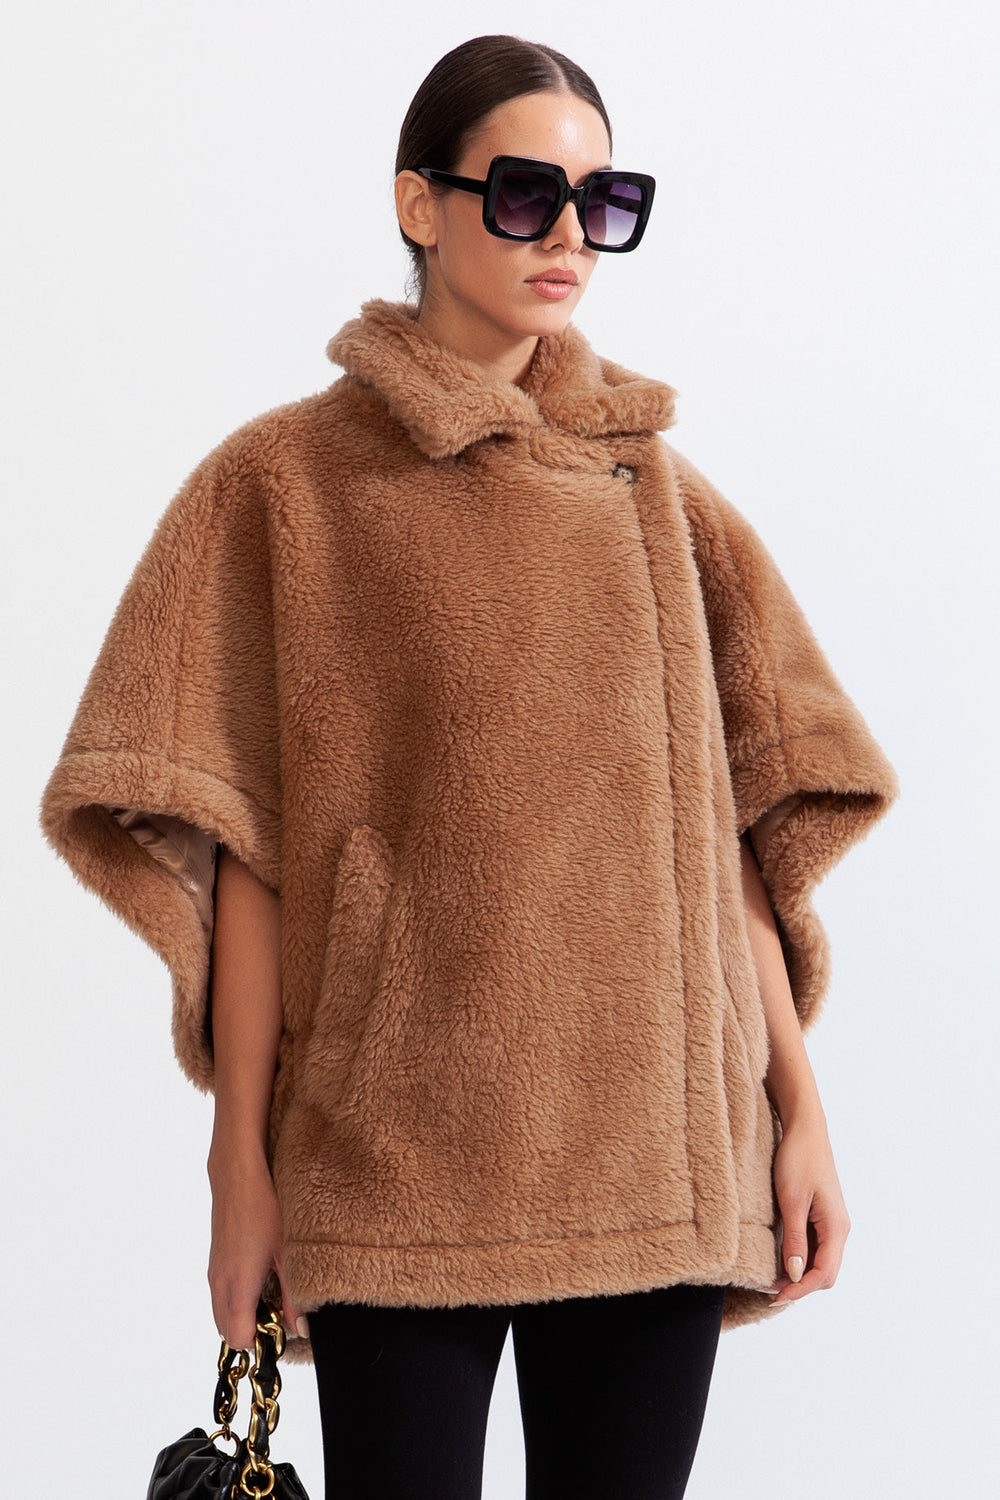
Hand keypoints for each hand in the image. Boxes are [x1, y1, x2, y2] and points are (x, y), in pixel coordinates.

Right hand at [207, 1153, 306, 1348]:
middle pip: (228, 1332)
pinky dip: (238, 1298)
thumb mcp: (287, 1255)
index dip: (262, 1343)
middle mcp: (219, 1285)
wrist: (237, 1176)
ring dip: (245, 1314)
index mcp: (237, 1288)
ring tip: (272, 1291)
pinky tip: (261, 1275)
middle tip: (279, 1311)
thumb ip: (293, 1297)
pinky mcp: (215, 1262)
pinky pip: (221, 1295)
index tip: (282, 1329)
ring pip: (223, 1313)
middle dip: (253, 1331)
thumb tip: (301, 1329)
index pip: (239, 1341)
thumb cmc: (263, 1209)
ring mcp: (214, 1273)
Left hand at [766, 1115, 850, 1304]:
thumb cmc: (798, 1159)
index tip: (775, 1297)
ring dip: (799, 1274)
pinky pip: (816, 1247)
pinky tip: (781, 1259)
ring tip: (771, 1278)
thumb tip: (795, 1275)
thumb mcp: (791, 1200)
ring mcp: (833, 1222)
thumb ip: (795, 1239)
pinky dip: (800, 1259)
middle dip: (800, 1286)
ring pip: (821, 1261)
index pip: (824, 1273)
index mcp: (836, 1227)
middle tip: (769, 1290)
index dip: (800, 1289)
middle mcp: (839, 1228)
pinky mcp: (823, 1215)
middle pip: (825, 1273)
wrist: (805, 1129)